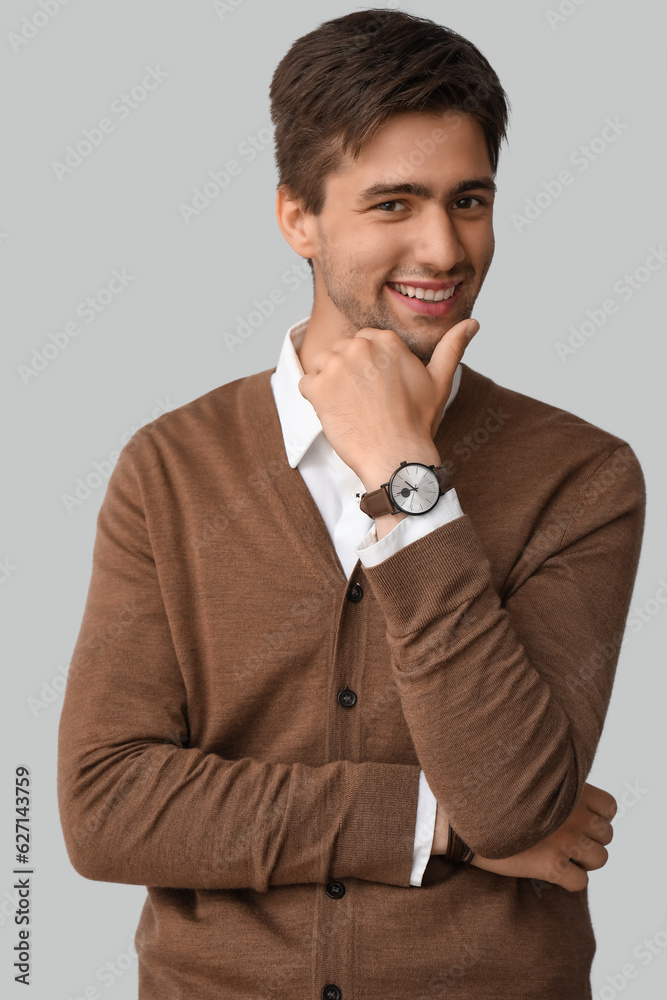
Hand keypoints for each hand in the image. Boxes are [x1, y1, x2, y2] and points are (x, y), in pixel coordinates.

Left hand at [297, 319, 478, 485]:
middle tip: (365, 401)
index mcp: (385, 340)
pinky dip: (315, 398)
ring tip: (351, 406)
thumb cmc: (417, 422)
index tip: (378, 387)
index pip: (364, 341)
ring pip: (322, 364)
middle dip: (348, 372)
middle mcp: (359, 347)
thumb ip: (452, 347)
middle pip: (342, 350)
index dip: (368, 365)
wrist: (396, 456)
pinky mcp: (317, 388)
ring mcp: (336, 366)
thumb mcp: (439, 380)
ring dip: (330, 383)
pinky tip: (336, 412)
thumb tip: (472, 323)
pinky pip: (306, 383)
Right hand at [433, 782, 616, 892]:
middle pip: (606, 836)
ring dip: (584, 861)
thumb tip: (554, 793)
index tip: (579, 819)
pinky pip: (580, 882)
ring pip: (599, 860)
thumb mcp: (521, 778)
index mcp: (567, 788)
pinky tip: (551, 872)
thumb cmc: (484, 795)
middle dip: (590, 840)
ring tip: (562, 857)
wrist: (460, 816)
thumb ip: (547, 785)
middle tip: (567, 841)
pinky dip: (570, 881)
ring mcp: (564, 840)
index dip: (598, 816)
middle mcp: (572, 814)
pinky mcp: (551, 865)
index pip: (610, 807)